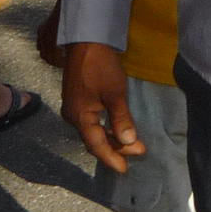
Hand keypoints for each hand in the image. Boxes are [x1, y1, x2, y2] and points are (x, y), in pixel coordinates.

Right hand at [62, 42, 145, 172]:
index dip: (112, 158)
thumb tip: (128, 142)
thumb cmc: (101, 67)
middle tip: (137, 153)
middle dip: (115, 149)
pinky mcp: (79, 99)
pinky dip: (107, 127)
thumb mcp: (115, 93)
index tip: (125, 170)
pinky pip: (93, 121)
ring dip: (112, 138)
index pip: (97, 145)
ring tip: (132, 144)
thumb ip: (121, 118)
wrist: (86, 41)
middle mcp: (73, 116)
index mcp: (80, 117)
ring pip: (94, 130)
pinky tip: (118, 128)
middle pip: (95, 140)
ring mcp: (75, 108)